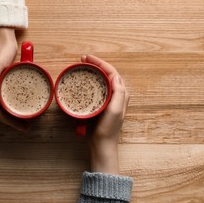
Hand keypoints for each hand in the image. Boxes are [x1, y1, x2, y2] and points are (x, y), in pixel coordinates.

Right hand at [0, 27, 28, 131]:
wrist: (3, 39)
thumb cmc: (0, 51)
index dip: (8, 122)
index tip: (22, 127)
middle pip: (0, 112)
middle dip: (13, 122)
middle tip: (27, 127)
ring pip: (5, 107)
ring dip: (14, 115)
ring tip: (27, 121)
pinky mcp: (3, 83)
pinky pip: (9, 99)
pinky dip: (16, 105)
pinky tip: (25, 106)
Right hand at [81, 55, 129, 174]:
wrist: (102, 145)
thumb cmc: (108, 129)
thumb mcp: (114, 111)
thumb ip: (118, 93)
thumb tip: (115, 75)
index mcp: (121, 94)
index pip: (111, 72)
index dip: (100, 62)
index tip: (87, 58)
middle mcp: (116, 94)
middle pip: (106, 73)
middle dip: (95, 64)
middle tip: (82, 59)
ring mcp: (108, 99)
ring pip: (101, 79)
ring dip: (92, 70)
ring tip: (82, 66)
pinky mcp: (101, 104)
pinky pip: (96, 87)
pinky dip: (90, 80)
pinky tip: (82, 80)